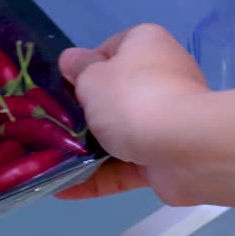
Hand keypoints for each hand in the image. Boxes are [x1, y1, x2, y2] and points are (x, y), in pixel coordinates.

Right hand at [56, 24, 211, 204]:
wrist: (183, 148)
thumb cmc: (132, 99)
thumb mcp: (92, 77)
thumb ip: (79, 70)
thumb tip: (72, 60)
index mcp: (147, 45)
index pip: (112, 50)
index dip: (86, 66)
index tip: (65, 85)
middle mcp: (162, 80)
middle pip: (115, 96)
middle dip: (85, 113)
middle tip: (53, 125)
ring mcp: (167, 123)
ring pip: (120, 136)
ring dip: (87, 151)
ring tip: (51, 162)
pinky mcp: (166, 160)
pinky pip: (125, 169)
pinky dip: (97, 179)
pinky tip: (64, 189)